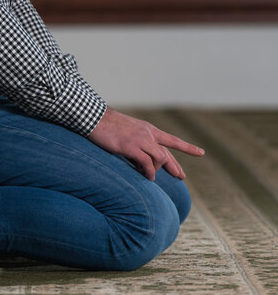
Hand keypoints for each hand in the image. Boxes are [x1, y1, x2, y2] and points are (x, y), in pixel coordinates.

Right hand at [86, 107, 204, 180]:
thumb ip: (134, 139)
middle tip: (181, 177)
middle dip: (175, 166)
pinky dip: (148, 172)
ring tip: (150, 177)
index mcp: (148, 129)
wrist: (94, 118)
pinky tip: (147, 176)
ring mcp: (140, 140)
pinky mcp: (131, 147)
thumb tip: (137, 151)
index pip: (171, 140)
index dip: (187, 147)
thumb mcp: (125, 130)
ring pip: (159, 158)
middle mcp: (148, 134)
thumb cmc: (105, 124)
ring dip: (156, 170)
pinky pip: (146, 163)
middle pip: (167, 153)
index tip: (200, 152)